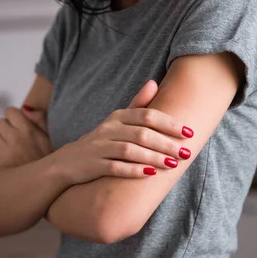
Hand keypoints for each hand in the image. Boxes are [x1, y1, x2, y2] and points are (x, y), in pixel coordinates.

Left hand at [0, 106, 52, 168]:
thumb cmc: (46, 156)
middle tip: (13, 136)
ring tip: (8, 147)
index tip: (16, 122)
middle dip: (5, 127)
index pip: (9, 111)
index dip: (13, 116)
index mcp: (27, 129)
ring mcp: (4, 151)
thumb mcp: (47, 135)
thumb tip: (24, 108)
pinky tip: (2, 156)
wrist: (44, 179)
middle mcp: (14, 138)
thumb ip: (38, 118)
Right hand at [52, 79, 192, 184]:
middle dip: (166, 143)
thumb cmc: (101, 141)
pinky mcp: (93, 165)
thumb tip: (154, 82)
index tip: (189, 132)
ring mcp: (99, 147)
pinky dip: (133, 170)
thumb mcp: (117, 120)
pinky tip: (149, 175)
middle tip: (186, 153)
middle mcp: (108, 128)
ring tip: (172, 165)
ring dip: (153, 157)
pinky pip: (115, 167)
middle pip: (141, 133)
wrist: (68, 162)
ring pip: (130, 150)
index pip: (147, 115)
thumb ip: (137, 104)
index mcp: (118, 116)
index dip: (169, 123)